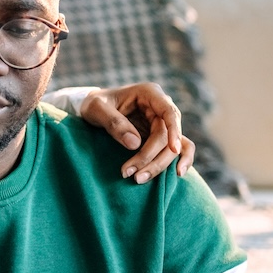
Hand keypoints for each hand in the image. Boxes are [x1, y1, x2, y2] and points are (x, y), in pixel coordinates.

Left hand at [78, 83, 195, 182]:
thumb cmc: (95, 104)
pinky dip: (180, 161)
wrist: (93, 110)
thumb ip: (113, 122)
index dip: (174, 131)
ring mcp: (162, 123)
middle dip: (152, 157)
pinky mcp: (160, 136)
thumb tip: (135, 144)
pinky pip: (177, 149)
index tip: (172, 149)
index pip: (169, 112)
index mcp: (149, 93)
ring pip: (173, 147)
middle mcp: (160, 107)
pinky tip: (177, 174)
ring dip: (159, 165)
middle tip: (131, 175)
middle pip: (168, 136)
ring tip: (139, 179)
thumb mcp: (96, 108)